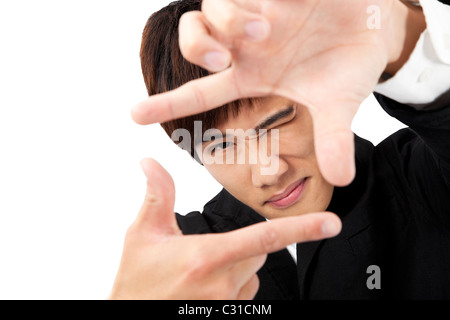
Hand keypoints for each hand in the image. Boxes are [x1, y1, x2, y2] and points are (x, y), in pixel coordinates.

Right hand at [109, 158, 340, 299]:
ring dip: (236, 267)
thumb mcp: (143, 235)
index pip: (264, 237)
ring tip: (199, 273)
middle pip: (258, 253)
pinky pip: (244, 294)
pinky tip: (203, 289)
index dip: (302, 229)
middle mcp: (222, 283)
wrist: (130, 316)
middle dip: (242, 245)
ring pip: (252, 274)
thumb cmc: (136, 283)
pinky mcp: (228, 314)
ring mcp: (227, 304)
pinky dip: (232, 286)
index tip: (330, 223)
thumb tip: (150, 162)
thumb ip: (157, 195)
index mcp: (206, 256)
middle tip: (205, 251)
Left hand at [132, 0, 412, 185]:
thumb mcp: (340, 105)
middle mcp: (246, 46)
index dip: (167, 103)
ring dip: (228, 21)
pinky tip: (281, 6)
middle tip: (221, 60)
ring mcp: (257, 13)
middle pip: (193, 40)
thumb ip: (332, 139)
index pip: (201, 93)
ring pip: (210, 8)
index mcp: (253, 77)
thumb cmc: (350, 66)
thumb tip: (342, 182)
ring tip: (264, 31)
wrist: (375, 28)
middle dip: (195, 49)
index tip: (133, 115)